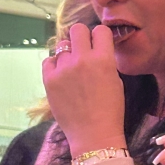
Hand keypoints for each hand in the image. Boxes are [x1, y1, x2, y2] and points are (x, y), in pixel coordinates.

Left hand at [43, 23, 125, 156]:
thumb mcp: (116, 81)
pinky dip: (55, 65)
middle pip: (77, 29)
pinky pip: (49, 61)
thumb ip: (105, 62)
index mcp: (104, 60)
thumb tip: (95, 49)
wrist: (94, 135)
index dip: (100, 36)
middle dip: (82, 38)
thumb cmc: (110, 111)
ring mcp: (63, 69)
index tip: (99, 44)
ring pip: (62, 46)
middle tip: (83, 50)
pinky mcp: (49, 79)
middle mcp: (82, 60)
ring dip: (68, 54)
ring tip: (72, 70)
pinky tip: (62, 77)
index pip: (100, 30)